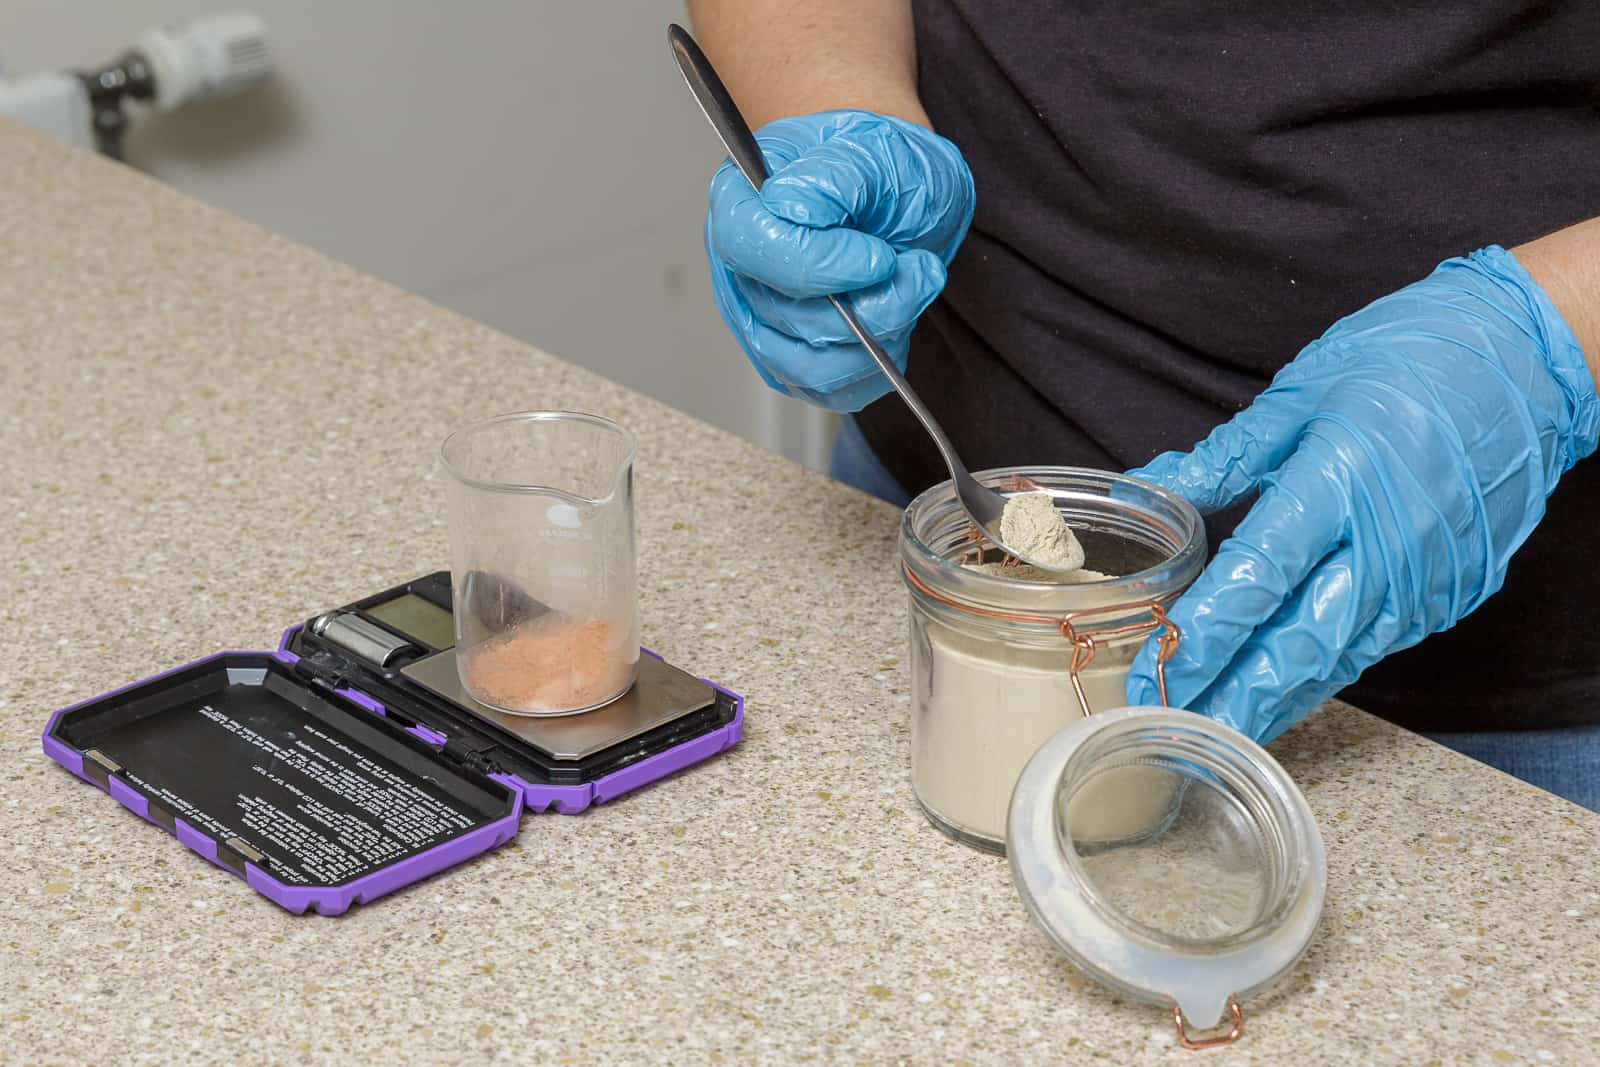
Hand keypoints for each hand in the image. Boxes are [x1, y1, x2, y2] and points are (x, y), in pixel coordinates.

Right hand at [704, 110, 974, 411]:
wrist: (899, 192)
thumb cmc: (878, 166)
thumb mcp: (872, 150)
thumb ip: (833, 176)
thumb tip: (790, 205)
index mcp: (739, 203)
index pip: (752, 248)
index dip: (821, 264)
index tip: (880, 256)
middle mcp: (740, 268)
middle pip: (786, 317)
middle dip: (867, 305)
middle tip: (914, 268)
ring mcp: (762, 320)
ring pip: (807, 365)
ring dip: (877, 340)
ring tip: (910, 290)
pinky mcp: (793, 360)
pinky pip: (828, 391)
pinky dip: (874, 369)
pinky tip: (896, 324)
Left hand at [1125, 246, 1599, 741]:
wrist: (1529, 357)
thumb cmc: (1413, 357)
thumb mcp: (1302, 392)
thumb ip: (1224, 457)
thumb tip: (1149, 487)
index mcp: (1340, 482)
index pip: (1258, 577)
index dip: (1204, 633)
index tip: (1156, 668)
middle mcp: (1388, 545)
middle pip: (1297, 642)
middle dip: (1231, 693)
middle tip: (1171, 727)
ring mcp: (1427, 579)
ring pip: (1337, 659)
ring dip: (1274, 700)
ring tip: (1214, 730)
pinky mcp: (1451, 593)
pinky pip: (1372, 647)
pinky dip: (1321, 675)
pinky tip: (1282, 693)